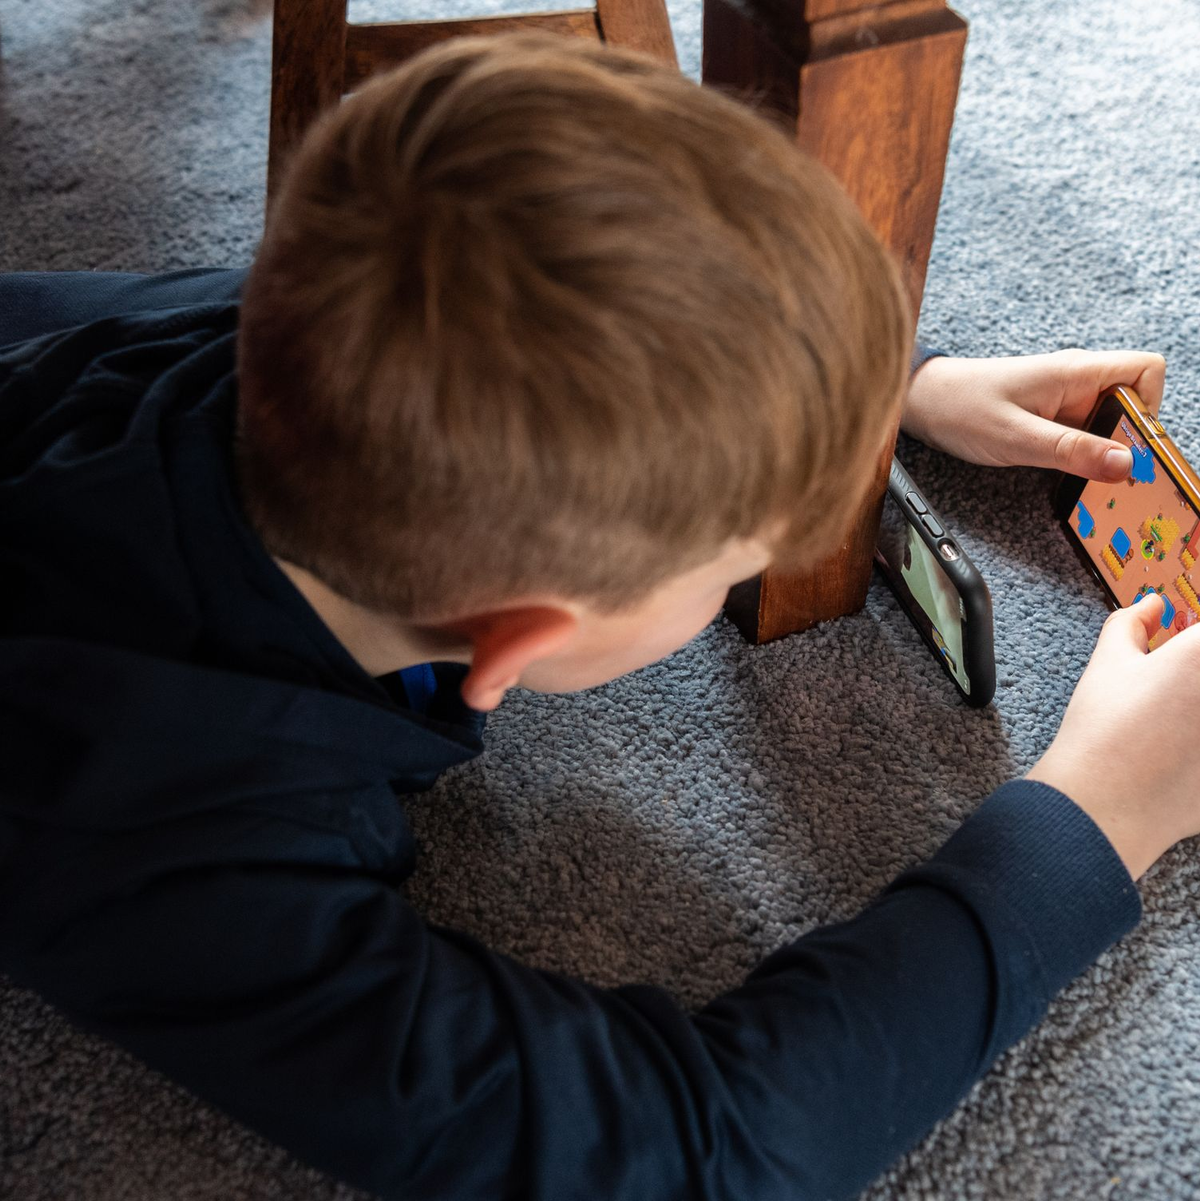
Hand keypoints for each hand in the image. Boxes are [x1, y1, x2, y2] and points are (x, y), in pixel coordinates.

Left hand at [903, 349, 1167, 481]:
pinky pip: (1080, 436)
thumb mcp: (1017, 437)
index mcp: (1076, 372)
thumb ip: (1071, 451)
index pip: (1146, 371)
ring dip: (1102, 454)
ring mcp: (1062, 400)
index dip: (1151, 407)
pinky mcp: (1048, 418)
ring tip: (1085, 482)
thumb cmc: (960, 408)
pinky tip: (1065, 477)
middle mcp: (1075, 381)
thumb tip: (1124, 463)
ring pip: (1107, 425)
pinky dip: (1080, 457)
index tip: (1134, 446)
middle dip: (1128, 441)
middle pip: (1131, 405)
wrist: (921, 402)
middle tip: (1111, 477)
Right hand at [1026, 594, 1199, 880]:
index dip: (1190, 637)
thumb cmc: (1102, 733)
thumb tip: (1152, 607)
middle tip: (1174, 686)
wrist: (1103, 802)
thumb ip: (1131, 623)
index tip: (1182, 640)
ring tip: (1179, 721)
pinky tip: (1185, 748)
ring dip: (1196, 710)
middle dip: (1192, 674)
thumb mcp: (1108, 664)